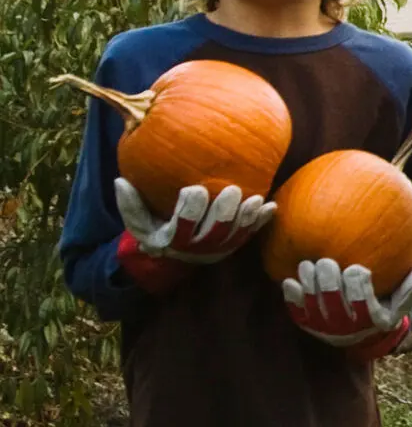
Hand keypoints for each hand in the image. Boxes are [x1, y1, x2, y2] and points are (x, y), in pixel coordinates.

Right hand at [116, 178, 273, 264]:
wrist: (171, 251)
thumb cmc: (152, 228)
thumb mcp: (136, 219)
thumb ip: (129, 203)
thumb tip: (120, 181)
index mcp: (172, 241)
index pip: (182, 227)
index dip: (190, 210)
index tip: (196, 189)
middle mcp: (197, 249)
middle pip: (215, 233)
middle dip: (225, 213)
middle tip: (232, 190)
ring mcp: (218, 249)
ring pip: (235, 236)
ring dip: (246, 218)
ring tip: (255, 199)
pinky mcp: (233, 245)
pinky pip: (249, 235)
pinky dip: (260, 222)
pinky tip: (270, 207)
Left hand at [282, 257, 411, 358]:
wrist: (361, 329)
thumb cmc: (386, 304)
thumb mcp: (405, 296)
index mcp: (373, 320)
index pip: (362, 303)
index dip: (356, 286)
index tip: (357, 268)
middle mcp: (348, 328)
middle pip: (332, 302)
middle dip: (327, 281)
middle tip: (326, 261)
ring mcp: (325, 327)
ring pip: (312, 303)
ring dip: (308, 283)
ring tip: (310, 264)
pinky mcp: (306, 324)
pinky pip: (295, 310)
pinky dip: (292, 295)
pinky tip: (290, 279)